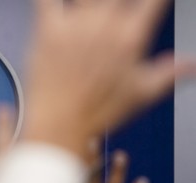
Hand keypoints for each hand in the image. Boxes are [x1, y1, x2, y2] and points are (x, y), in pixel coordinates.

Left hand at [24, 0, 194, 157]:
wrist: (60, 125)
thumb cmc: (97, 113)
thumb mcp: (141, 94)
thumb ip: (170, 73)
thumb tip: (192, 65)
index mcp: (130, 36)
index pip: (152, 0)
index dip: (153, 0)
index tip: (148, 4)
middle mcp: (104, 25)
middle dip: (118, 0)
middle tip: (114, 7)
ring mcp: (75, 26)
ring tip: (93, 5)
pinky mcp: (48, 32)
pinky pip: (45, 1)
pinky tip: (49, 0)